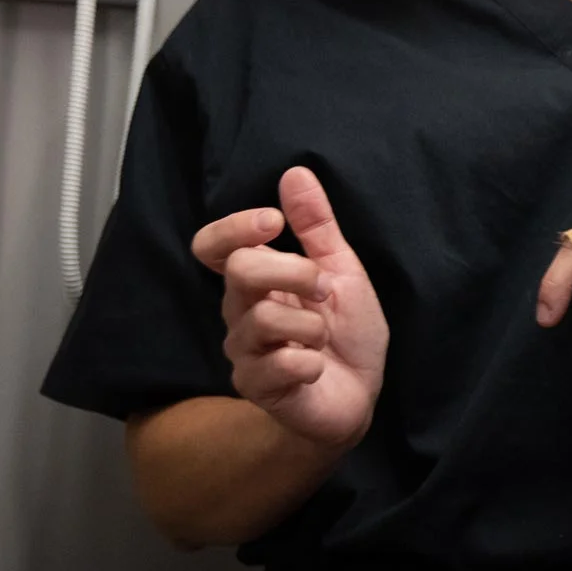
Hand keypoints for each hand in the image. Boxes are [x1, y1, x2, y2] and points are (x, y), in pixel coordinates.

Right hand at [189, 166, 388, 451]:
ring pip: (265, 319)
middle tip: (324, 291)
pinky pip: (281, 363)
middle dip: (295, 272)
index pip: (213, 246)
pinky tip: (317, 369)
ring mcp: (243, 352)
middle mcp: (240, 312)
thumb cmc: (347, 335)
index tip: (274, 223)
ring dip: (311, 325)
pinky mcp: (255, 387)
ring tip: (323, 339)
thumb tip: (296, 173)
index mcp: (257, 280)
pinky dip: (312, 363)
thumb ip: (317, 226)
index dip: (234, 228)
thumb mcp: (342, 272)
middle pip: (241, 271)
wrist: (358, 398)